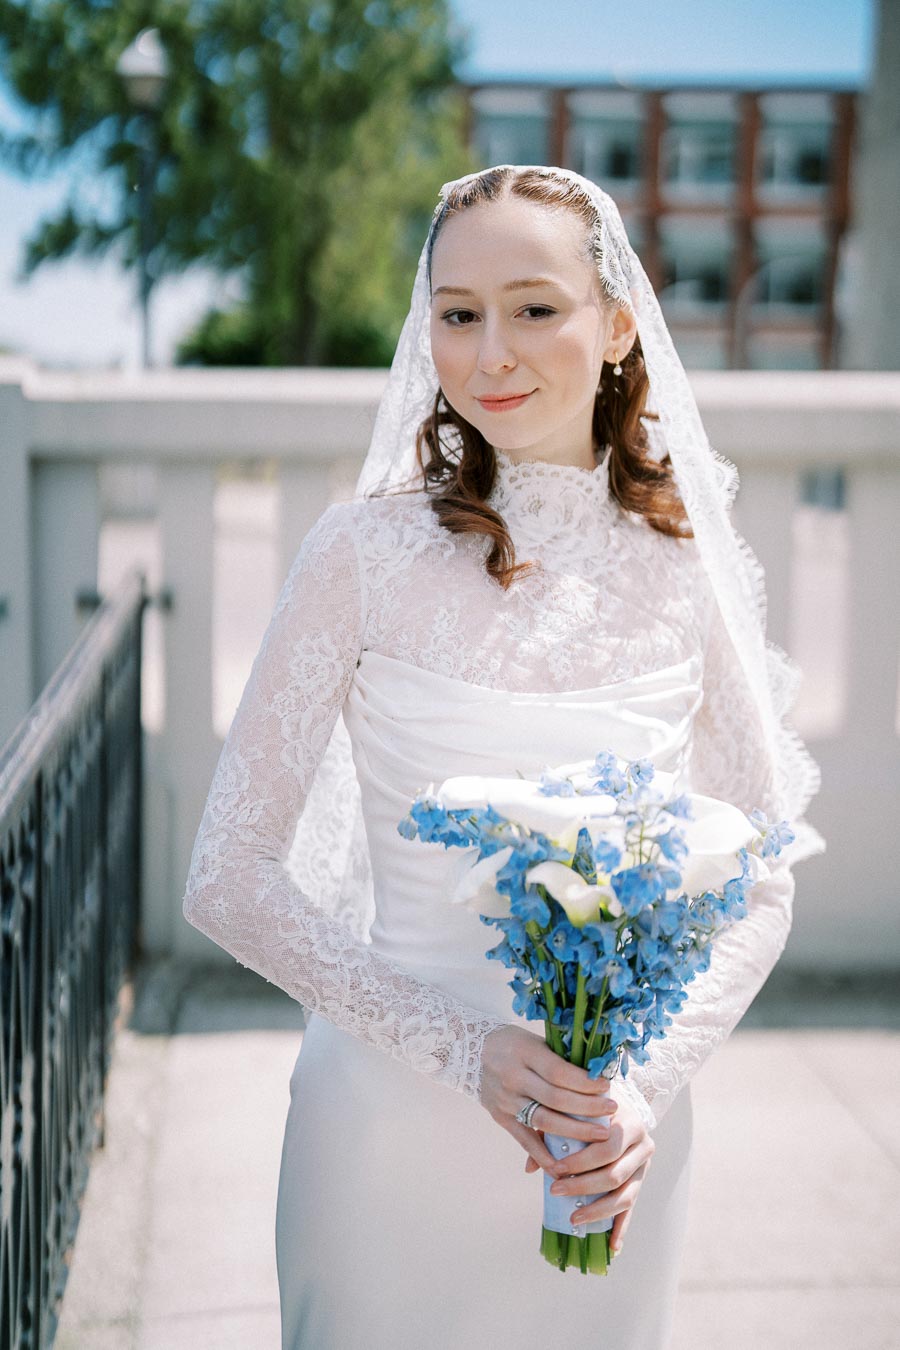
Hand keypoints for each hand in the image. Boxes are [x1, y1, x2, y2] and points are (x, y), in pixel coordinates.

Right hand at [479, 1024, 617, 1177]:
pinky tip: (565, 1167)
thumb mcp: (535, 1041)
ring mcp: (505, 1099)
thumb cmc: (515, 1044)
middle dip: (587, 1108)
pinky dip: (545, 1156)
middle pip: (555, 1098)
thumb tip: (597, 1077)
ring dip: (575, 1131)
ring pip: (544, 1121)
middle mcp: (513, 1076)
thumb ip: (561, 1059)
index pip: (559, 1071)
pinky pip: (525, 1141)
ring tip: (600, 1135)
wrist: (472, 1050)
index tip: (607, 1088)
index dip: (585, 1082)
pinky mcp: (501, 1118)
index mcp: (524, 1052)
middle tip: (611, 1112)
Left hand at [525, 1076, 654, 1255]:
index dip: (580, 1162)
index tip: (555, 1170)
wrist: (622, 1104)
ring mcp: (645, 1165)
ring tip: (574, 1219)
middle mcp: (643, 1144)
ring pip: (625, 1196)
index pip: (606, 1148)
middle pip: (614, 1174)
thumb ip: (553, 1132)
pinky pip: (632, 1208)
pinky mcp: (642, 1181)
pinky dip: (622, 1228)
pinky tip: (612, 1247)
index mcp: (629, 1122)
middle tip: (556, 1191)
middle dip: (584, 1186)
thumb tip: (530, 1167)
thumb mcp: (576, 1111)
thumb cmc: (592, 1108)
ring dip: (598, 1211)